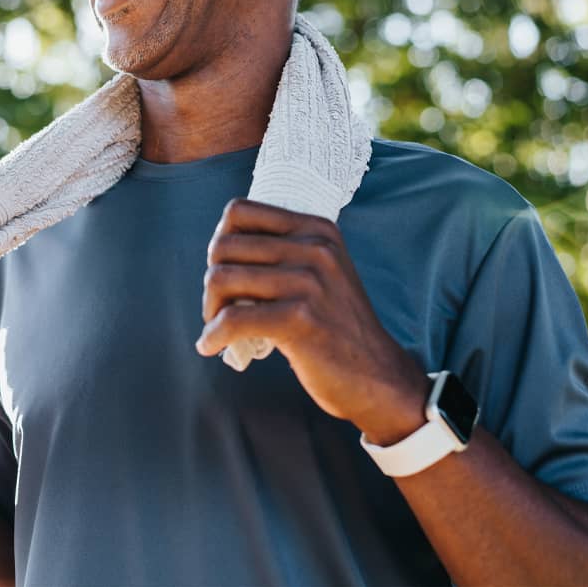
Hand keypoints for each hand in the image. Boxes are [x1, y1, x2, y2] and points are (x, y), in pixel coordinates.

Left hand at [194, 198, 428, 440]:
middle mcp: (315, 248)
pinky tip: (211, 346)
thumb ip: (282, 252)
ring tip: (217, 327)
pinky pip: (231, 319)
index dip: (221, 241)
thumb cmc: (335, 326)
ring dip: (210, 308)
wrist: (377, 375)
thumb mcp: (320, 272)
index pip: (239, 212)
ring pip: (221, 278)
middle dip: (212, 281)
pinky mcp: (299, 319)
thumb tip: (219, 246)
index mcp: (317, 229)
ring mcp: (309, 282)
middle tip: (220, 308)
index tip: (225, 269)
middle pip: (224, 246)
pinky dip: (213, 335)